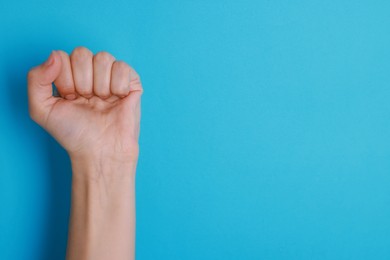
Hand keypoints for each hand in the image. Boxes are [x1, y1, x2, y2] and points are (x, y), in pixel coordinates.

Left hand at [27, 47, 142, 162]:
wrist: (100, 151)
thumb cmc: (74, 134)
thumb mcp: (41, 109)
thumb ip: (36, 78)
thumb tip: (55, 55)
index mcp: (69, 76)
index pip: (62, 56)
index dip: (64, 79)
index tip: (69, 99)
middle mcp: (90, 73)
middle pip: (82, 53)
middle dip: (81, 82)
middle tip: (85, 101)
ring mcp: (111, 76)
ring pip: (103, 57)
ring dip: (99, 85)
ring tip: (101, 102)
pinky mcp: (131, 82)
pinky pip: (122, 67)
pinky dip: (117, 85)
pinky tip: (117, 99)